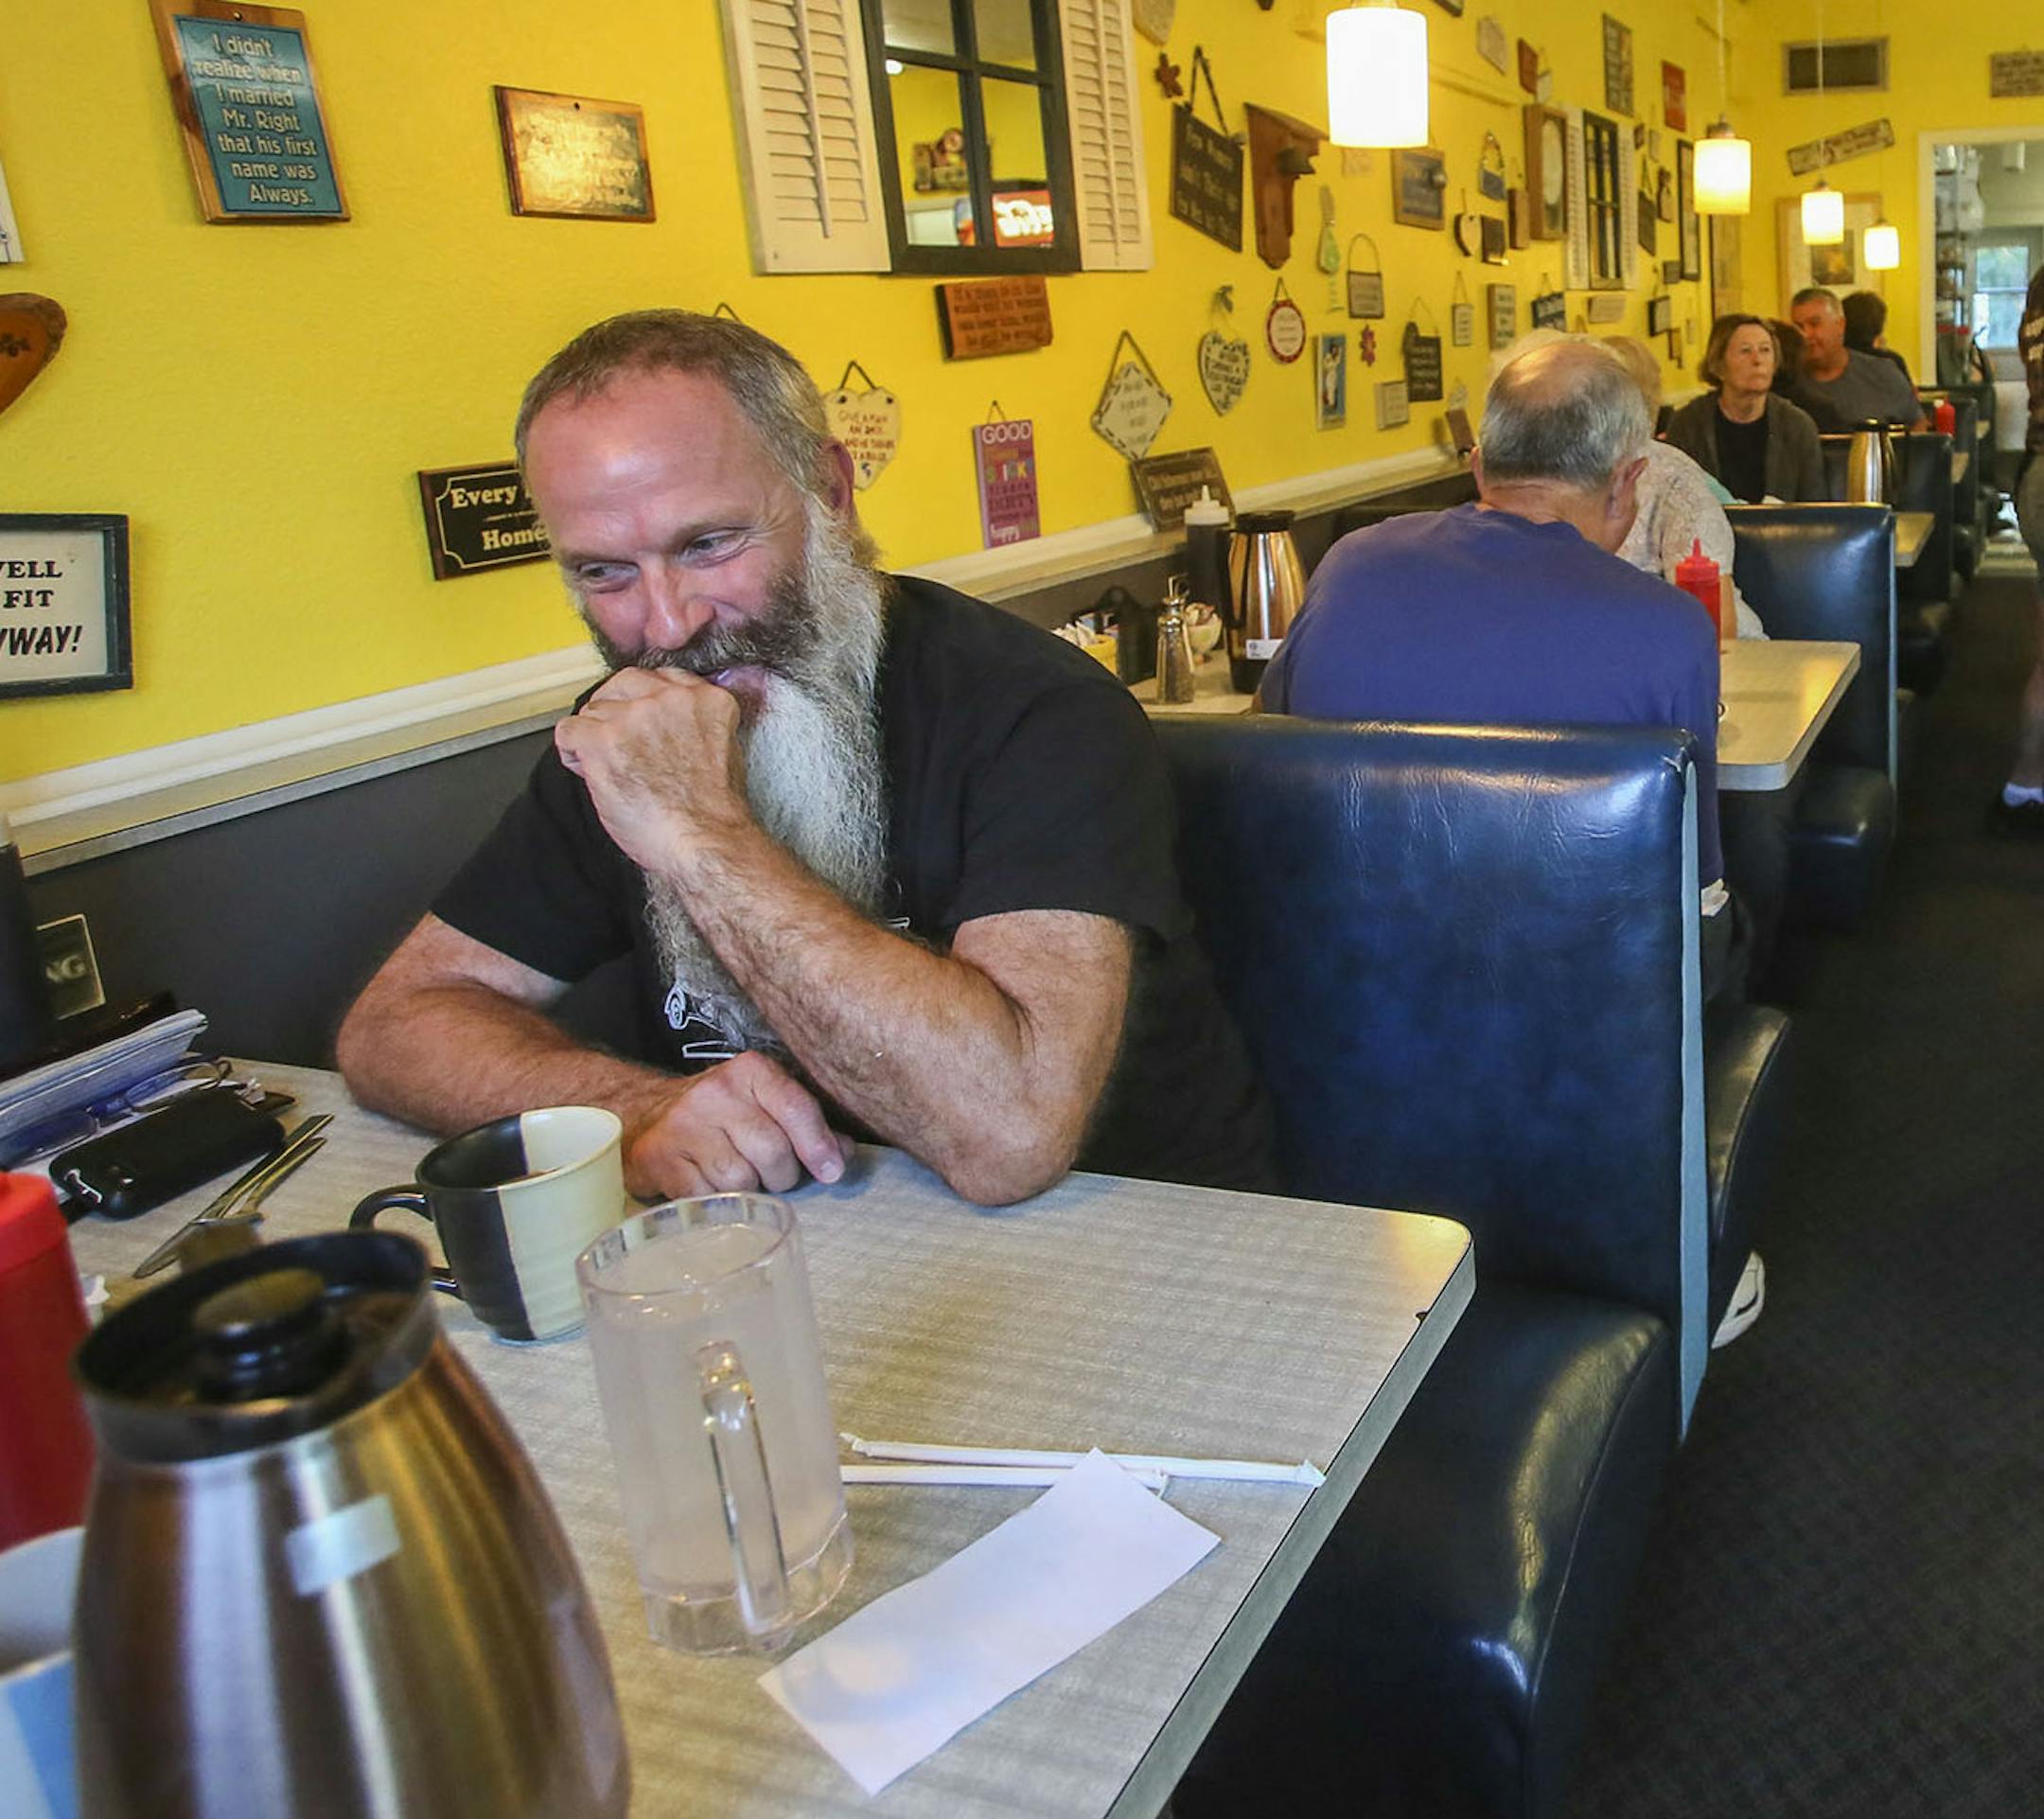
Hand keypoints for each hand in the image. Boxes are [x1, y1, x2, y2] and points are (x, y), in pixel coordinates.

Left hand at [554, 668, 751, 874]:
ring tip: (610, 770)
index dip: (644, 701)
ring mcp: (634, 716)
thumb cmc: (712, 811)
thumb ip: (696, 723)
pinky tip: (590, 773)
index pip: (661, 677)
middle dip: (614, 709)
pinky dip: (572, 753)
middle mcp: (670, 698)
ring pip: (593, 710)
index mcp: (705, 699)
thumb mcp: (723, 749)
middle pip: (622, 684)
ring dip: (594, 738)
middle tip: (615, 741)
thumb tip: (666, 724)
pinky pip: (568, 731)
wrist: (703, 840)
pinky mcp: (603, 740)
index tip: (640, 721)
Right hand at [622, 1053, 854, 1197]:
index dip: (819, 1144)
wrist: (645, 1116)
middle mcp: (715, 1091)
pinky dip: (716, 1206)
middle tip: (772, 1177)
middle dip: (782, 1175)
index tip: (831, 1172)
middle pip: (772, 1151)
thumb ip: (807, 1126)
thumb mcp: (763, 1106)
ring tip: (739, 1181)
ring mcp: (682, 1124)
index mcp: (750, 1072)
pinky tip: (711, 1193)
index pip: (796, 1107)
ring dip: (748, 1192)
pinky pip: (706, 1198)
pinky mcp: (658, 1157)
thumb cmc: (721, 1117)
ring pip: (740, 1179)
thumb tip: (843, 1154)